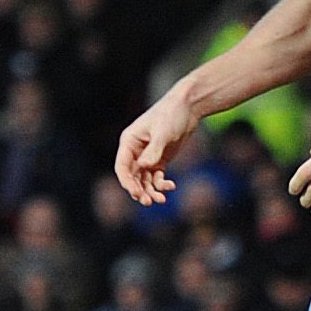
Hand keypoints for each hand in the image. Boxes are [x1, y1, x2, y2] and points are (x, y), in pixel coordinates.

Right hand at [115, 89, 199, 205]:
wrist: (188, 107)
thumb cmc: (172, 115)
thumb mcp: (163, 132)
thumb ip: (154, 150)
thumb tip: (144, 166)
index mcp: (129, 142)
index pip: (122, 167)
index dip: (127, 182)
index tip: (136, 194)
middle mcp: (135, 151)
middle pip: (132, 177)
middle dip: (139, 190)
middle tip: (149, 202)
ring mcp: (147, 156)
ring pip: (144, 179)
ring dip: (151, 191)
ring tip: (161, 200)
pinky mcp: (160, 160)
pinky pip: (156, 177)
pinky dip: (162, 184)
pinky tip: (171, 186)